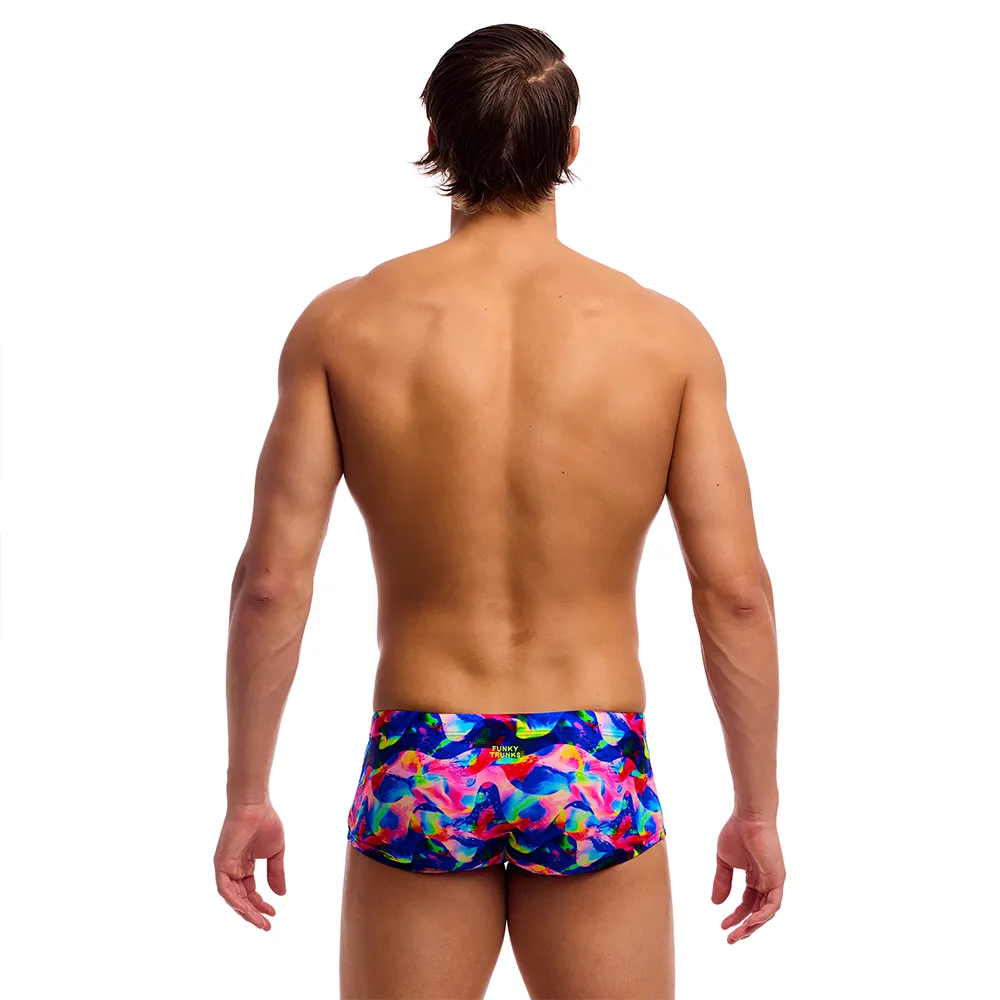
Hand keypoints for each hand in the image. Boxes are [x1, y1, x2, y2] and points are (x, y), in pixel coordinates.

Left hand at [214, 801, 285, 930]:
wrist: (255, 806)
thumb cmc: (265, 823)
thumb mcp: (275, 853)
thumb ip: (276, 873)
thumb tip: (281, 895)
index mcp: (244, 866)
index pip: (250, 892)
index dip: (260, 904)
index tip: (273, 913)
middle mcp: (233, 869)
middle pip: (241, 898)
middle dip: (253, 913)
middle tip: (266, 926)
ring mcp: (226, 867)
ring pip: (232, 897)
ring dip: (245, 911)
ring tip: (260, 922)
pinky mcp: (221, 864)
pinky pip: (225, 889)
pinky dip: (234, 900)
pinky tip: (246, 909)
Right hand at [712, 813, 784, 943]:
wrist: (748, 818)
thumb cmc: (736, 833)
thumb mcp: (724, 862)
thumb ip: (722, 882)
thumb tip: (716, 904)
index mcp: (754, 877)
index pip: (746, 903)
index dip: (735, 916)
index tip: (722, 926)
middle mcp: (765, 882)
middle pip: (757, 912)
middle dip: (744, 927)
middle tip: (731, 939)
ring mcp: (773, 881)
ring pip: (766, 912)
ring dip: (752, 926)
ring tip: (738, 934)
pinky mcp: (777, 879)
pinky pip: (773, 904)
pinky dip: (763, 915)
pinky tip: (750, 922)